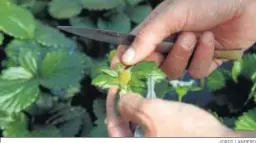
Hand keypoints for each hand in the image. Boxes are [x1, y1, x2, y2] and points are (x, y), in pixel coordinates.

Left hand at [106, 88, 238, 136]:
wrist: (220, 141)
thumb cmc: (184, 129)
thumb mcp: (152, 113)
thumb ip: (129, 104)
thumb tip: (122, 99)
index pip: (113, 126)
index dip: (112, 104)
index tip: (115, 87)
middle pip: (123, 126)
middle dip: (123, 105)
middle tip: (126, 86)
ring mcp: (154, 142)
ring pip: (136, 125)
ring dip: (135, 107)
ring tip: (137, 90)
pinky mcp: (165, 140)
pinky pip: (149, 127)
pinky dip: (147, 113)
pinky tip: (151, 101)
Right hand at [112, 0, 255, 78]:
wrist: (244, 4)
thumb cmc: (204, 2)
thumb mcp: (171, 15)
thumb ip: (147, 37)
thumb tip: (124, 59)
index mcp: (155, 31)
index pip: (133, 50)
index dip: (124, 61)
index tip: (117, 71)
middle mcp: (167, 45)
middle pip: (153, 66)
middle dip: (163, 57)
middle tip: (172, 44)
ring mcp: (185, 55)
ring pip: (174, 71)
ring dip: (184, 54)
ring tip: (195, 36)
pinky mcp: (203, 63)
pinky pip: (195, 71)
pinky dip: (203, 57)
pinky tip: (210, 40)